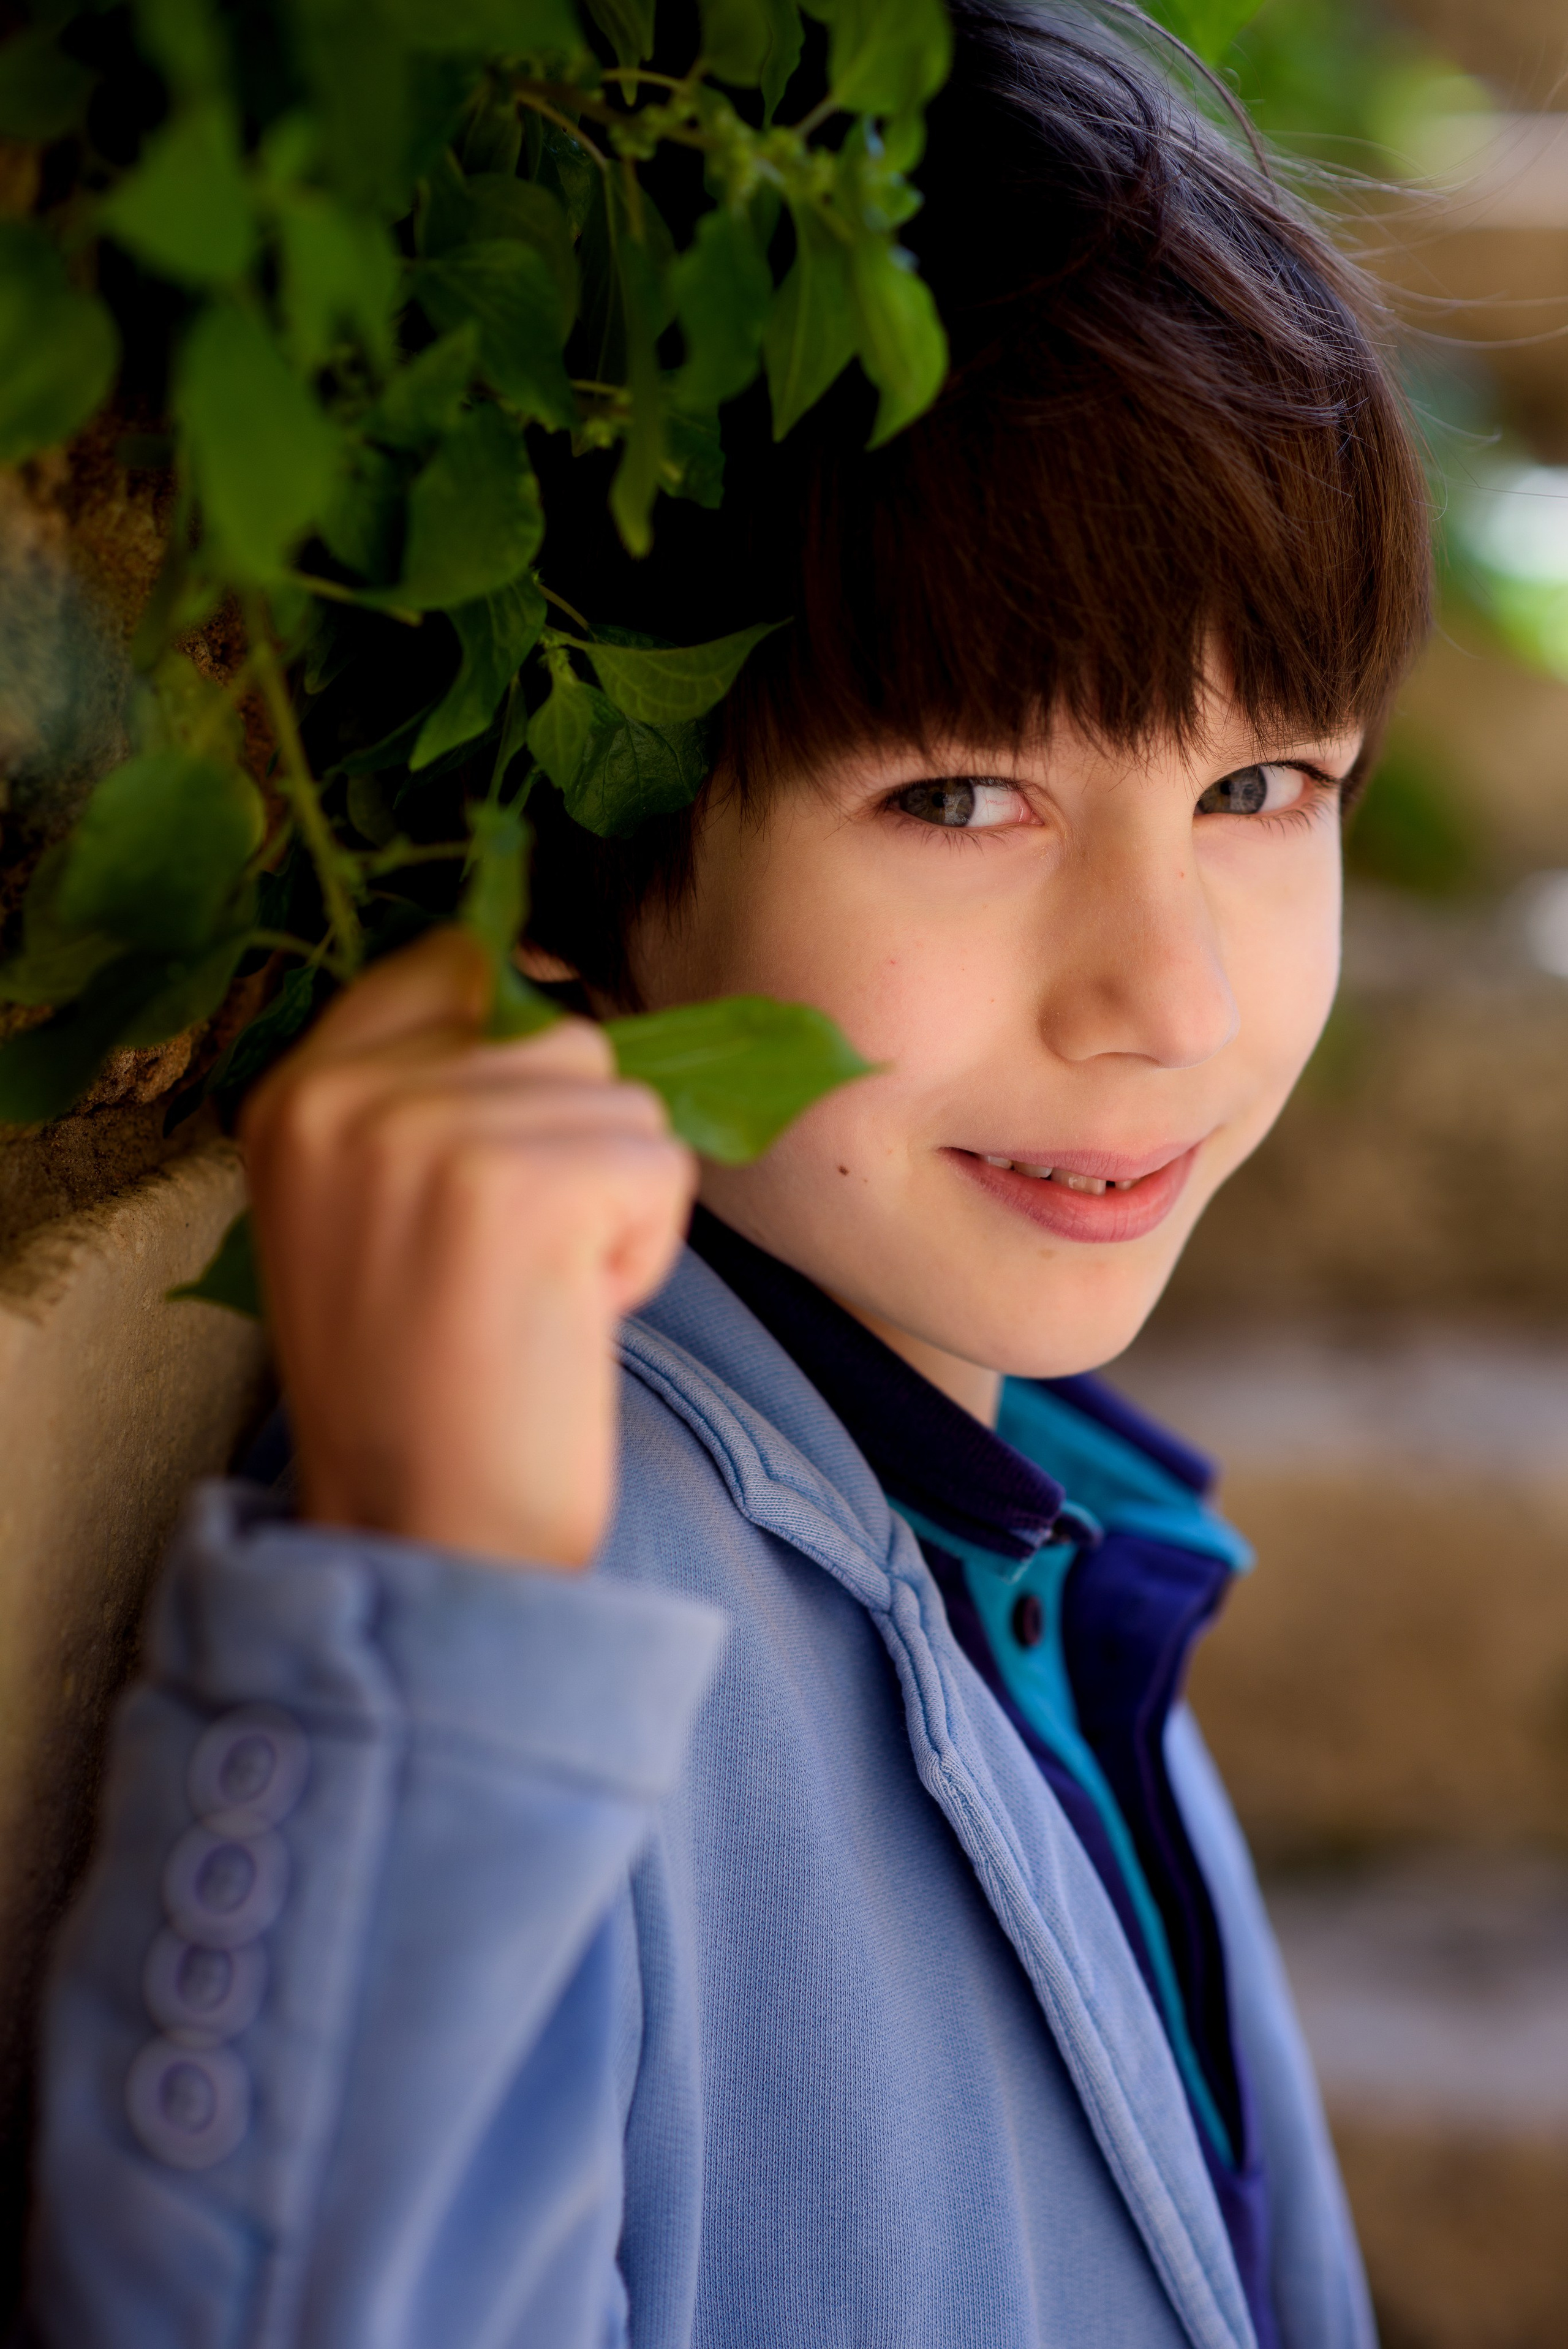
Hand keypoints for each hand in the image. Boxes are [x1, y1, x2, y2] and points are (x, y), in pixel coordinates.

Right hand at [240, 928, 695, 1568]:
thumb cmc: (422, 1380)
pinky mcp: (521, 1189)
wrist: (421, 1534)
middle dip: (577, 1147)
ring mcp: (428, 1135)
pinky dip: (646, 1252)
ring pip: (626, 1101)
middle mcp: (345, 1095)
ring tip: (537, 1296)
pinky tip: (569, 1321)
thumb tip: (557, 979)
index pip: (458, 964)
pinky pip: (661, 1166)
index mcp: (295, 1089)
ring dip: (617, 1204)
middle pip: (564, 1034)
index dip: (522, 1051)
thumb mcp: (371, 1202)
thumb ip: (430, 1088)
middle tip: (512, 1267)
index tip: (504, 1171)